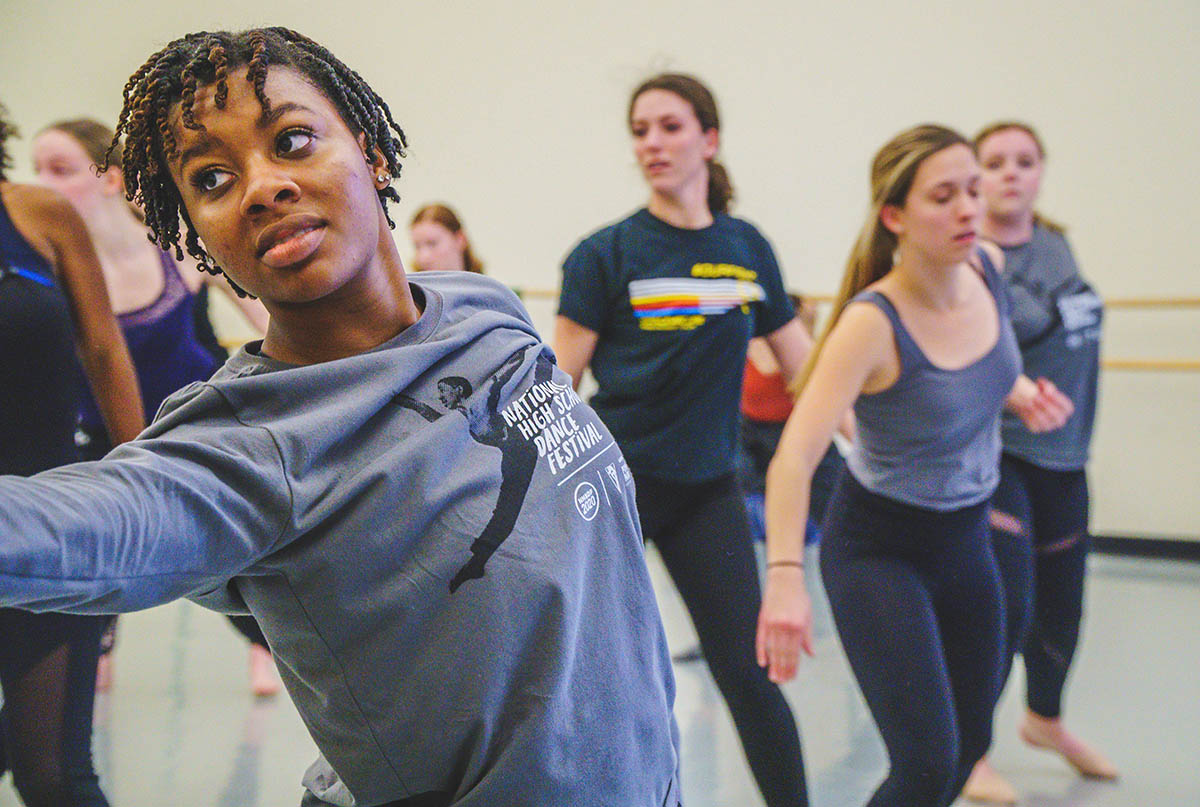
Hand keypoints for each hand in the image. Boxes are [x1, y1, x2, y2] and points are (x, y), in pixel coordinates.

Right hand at [756, 567, 814, 682]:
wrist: (784, 578)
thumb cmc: (799, 596)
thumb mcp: (807, 615)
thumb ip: (807, 637)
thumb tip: (810, 655)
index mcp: (798, 626)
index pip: (794, 652)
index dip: (793, 667)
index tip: (791, 678)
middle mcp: (785, 626)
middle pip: (783, 653)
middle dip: (783, 670)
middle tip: (781, 682)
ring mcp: (772, 623)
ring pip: (772, 649)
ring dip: (773, 664)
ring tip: (773, 677)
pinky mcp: (763, 619)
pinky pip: (761, 639)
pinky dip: (762, 651)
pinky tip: (763, 662)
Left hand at [1007, 376, 1073, 432]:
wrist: (1027, 402)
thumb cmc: (1040, 393)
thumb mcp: (1045, 388)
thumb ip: (1047, 387)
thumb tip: (1045, 389)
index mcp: (1065, 411)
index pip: (1067, 408)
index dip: (1058, 400)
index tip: (1046, 392)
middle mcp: (1059, 420)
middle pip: (1057, 416)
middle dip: (1046, 406)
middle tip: (1036, 396)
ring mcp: (1048, 426)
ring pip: (1045, 422)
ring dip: (1036, 410)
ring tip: (1029, 400)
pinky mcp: (1036, 428)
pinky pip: (1033, 424)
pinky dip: (1028, 415)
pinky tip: (1023, 407)